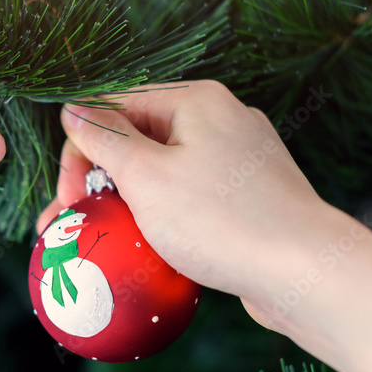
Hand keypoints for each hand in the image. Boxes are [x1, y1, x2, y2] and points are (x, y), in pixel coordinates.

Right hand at [37, 81, 371, 371]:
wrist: (305, 272)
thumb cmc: (222, 219)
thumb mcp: (147, 176)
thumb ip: (103, 138)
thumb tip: (71, 108)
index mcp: (195, 99)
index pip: (114, 107)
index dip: (80, 150)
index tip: (67, 200)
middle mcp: (220, 118)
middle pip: (138, 138)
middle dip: (98, 180)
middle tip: (75, 225)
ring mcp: (238, 158)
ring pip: (163, 171)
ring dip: (127, 202)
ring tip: (104, 240)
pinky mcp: (249, 195)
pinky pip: (192, 195)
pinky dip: (164, 216)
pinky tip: (151, 246)